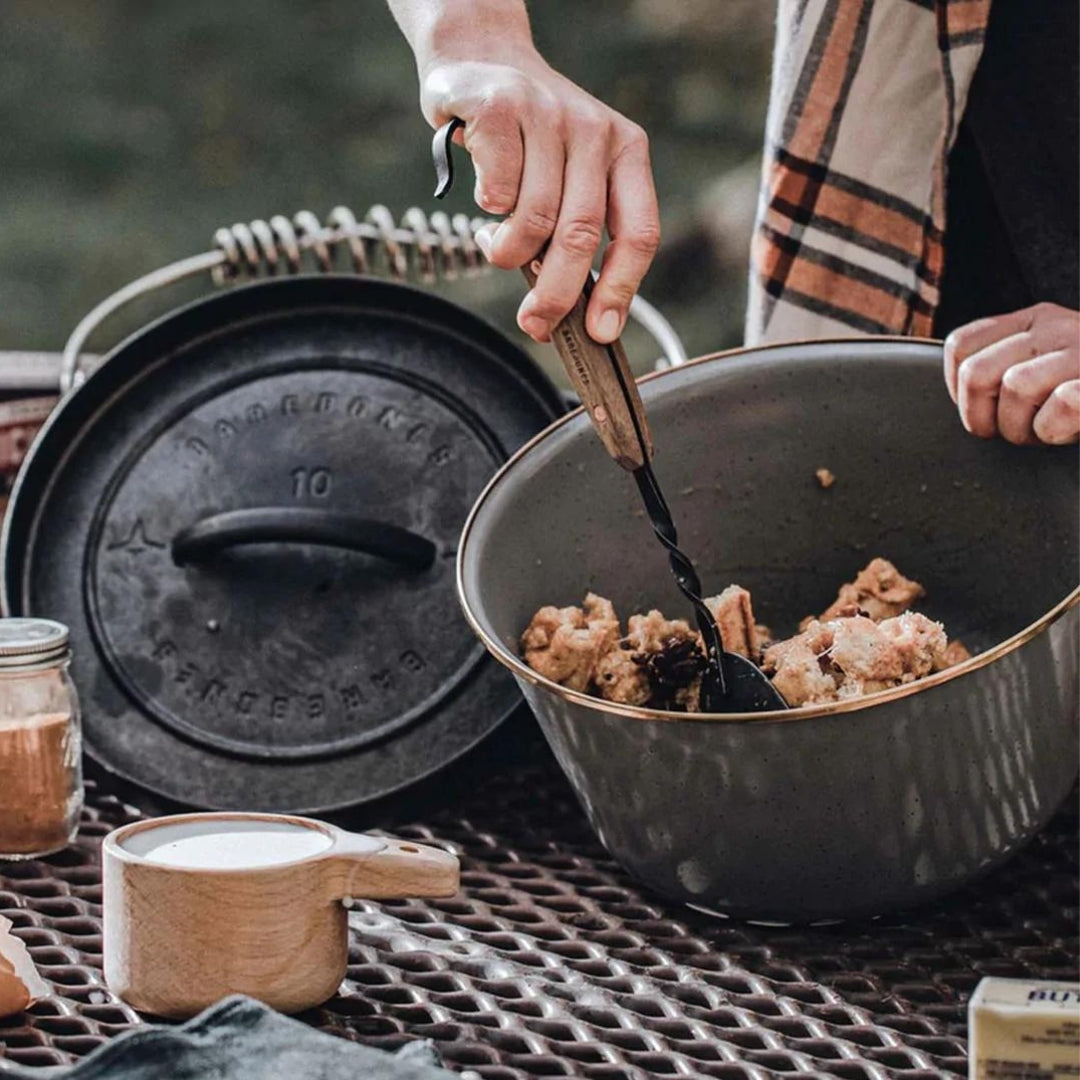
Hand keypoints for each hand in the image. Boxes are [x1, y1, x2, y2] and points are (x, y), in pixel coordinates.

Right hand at [420, 51, 659, 343]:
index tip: (601, 332)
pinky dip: (487, 212)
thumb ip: (578, 229)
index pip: (639, 232)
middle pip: (582, 236)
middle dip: (556, 294)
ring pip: (535, 219)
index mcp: (627, 151)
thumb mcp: (572, 174)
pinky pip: (497, 192)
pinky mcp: (501, 108)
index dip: (621, 289)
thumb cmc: (530, 139)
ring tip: (497, 248)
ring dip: (509, 253)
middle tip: (535, 324)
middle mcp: (595, 130)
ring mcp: (549, 114)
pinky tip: (485, 205)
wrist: (482, 58)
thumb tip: (573, 314)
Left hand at [943, 303, 1079, 444]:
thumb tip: (959, 396)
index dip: (960, 390)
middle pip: (976, 373)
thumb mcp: (1046, 368)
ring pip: (1016, 387)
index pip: (960, 345)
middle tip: (1016, 429)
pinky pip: (1062, 403)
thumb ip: (1003, 368)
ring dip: (1023, 429)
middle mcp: (1056, 326)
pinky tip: (1070, 429)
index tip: (986, 410)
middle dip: (984, 418)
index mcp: (1033, 321)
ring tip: (1046, 432)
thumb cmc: (1079, 392)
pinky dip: (1056, 429)